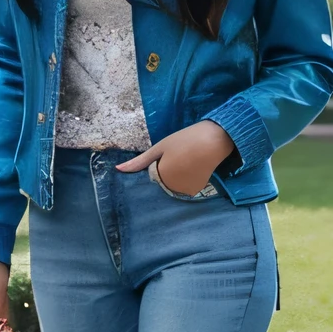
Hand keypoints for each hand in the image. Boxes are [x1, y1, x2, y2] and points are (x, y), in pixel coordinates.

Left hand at [115, 120, 234, 195]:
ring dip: (178, 175)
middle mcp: (173, 188)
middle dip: (168, 170)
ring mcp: (186, 191)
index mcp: (161, 176)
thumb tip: (117, 170)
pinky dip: (188, 178)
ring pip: (174, 184)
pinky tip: (195, 166)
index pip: (154, 174)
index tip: (170, 153)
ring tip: (189, 160)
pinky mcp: (196, 191)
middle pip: (164, 181)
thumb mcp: (160, 147)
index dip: (161, 162)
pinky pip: (185, 186)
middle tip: (181, 155)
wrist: (215, 140)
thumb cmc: (185, 140)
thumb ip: (139, 162)